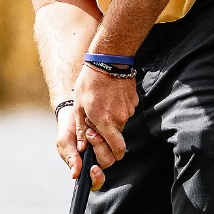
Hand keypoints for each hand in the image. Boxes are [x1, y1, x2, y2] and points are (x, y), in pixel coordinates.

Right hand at [53, 103, 108, 189]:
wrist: (73, 111)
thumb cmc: (67, 129)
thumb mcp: (64, 142)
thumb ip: (70, 157)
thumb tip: (75, 174)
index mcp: (83, 166)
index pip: (93, 182)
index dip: (96, 179)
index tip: (93, 169)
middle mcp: (96, 159)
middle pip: (105, 164)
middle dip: (99, 150)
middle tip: (89, 136)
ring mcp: (104, 149)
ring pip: (112, 153)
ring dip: (101, 141)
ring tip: (90, 130)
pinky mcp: (111, 139)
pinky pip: (115, 141)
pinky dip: (107, 133)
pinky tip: (96, 126)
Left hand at [72, 66, 137, 186]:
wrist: (108, 61)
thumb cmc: (89, 83)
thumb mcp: (79, 107)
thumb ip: (82, 129)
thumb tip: (82, 147)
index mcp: (105, 122)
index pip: (117, 151)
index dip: (110, 152)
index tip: (97, 140)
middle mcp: (121, 119)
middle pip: (117, 136)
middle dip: (107, 133)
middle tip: (95, 119)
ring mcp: (129, 110)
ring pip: (121, 123)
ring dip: (111, 118)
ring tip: (101, 102)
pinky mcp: (134, 101)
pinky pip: (125, 111)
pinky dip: (117, 108)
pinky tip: (109, 95)